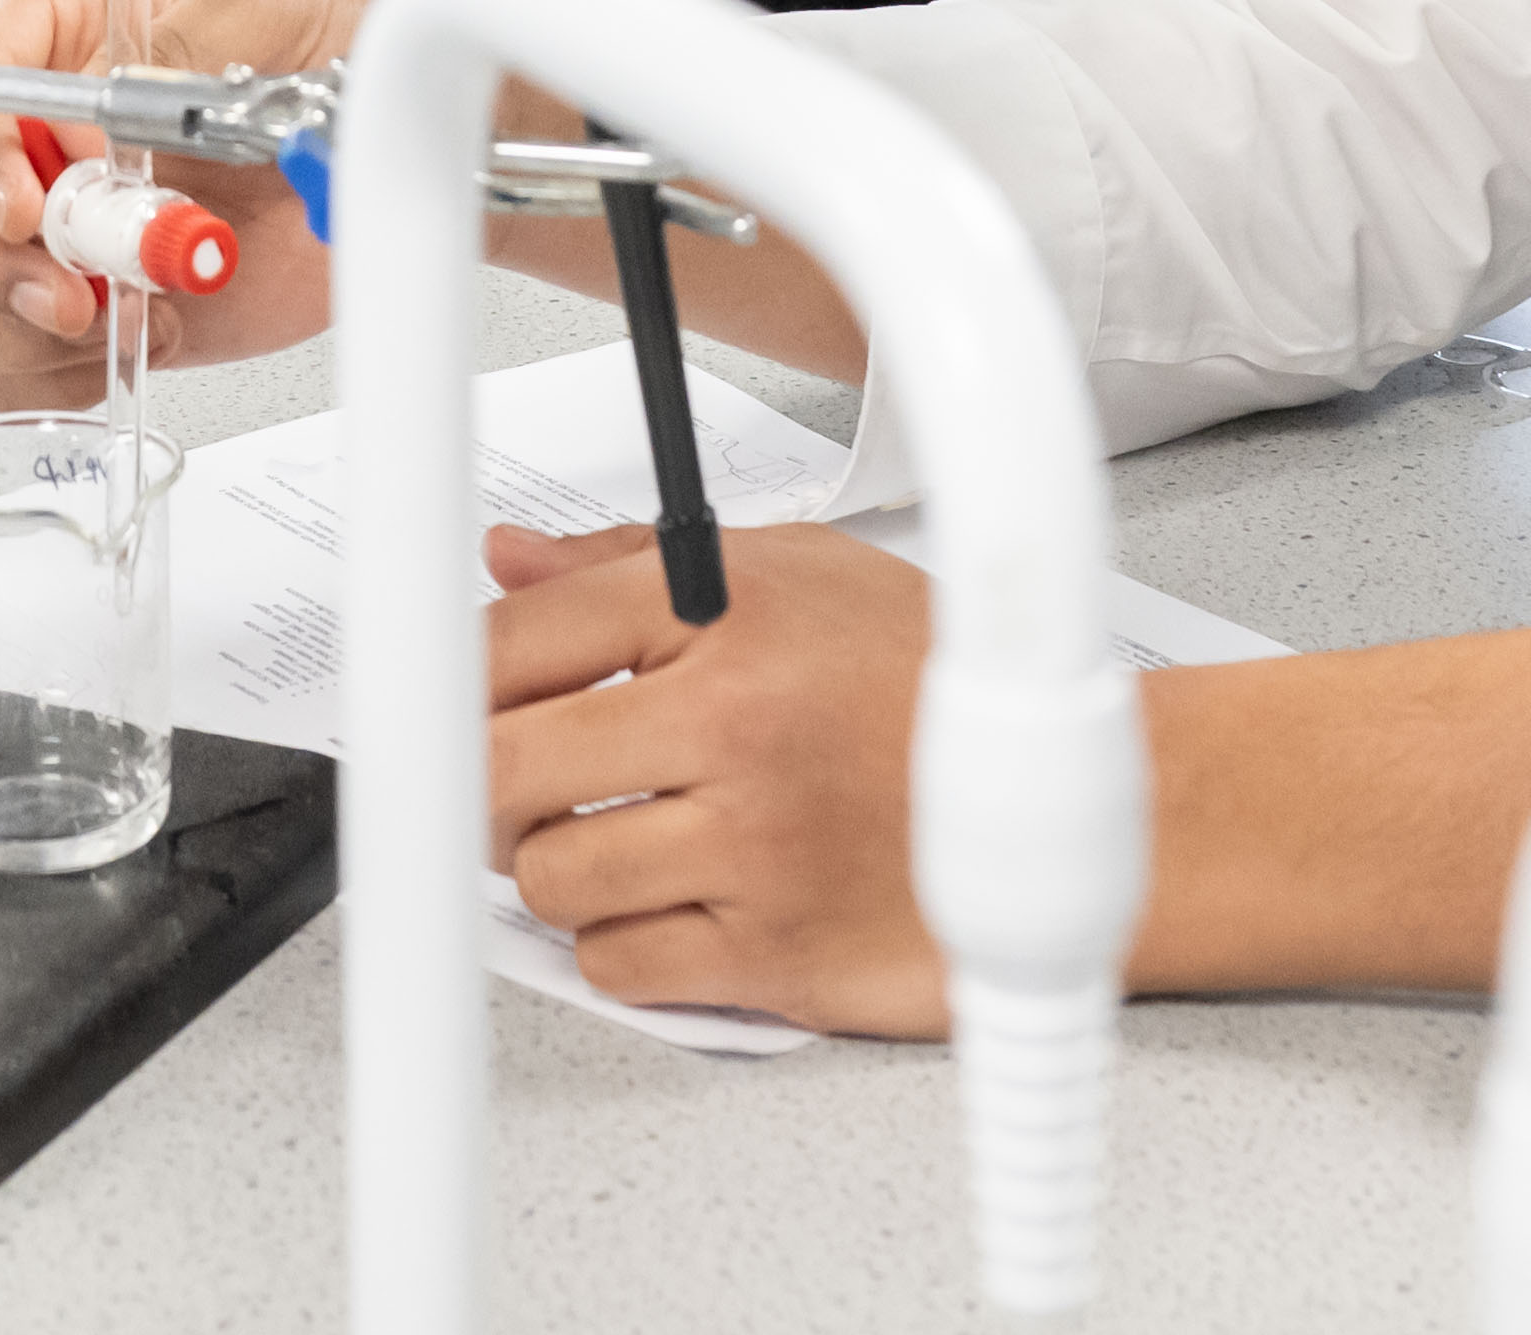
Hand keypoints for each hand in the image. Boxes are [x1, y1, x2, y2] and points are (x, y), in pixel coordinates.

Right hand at [0, 0, 381, 395]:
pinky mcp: (92, 309)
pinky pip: (18, 366)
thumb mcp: (272, 6)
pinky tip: (148, 337)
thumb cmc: (325, 37)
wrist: (385, 132)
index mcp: (61, 28)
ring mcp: (57, 230)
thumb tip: (111, 111)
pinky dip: (66, 374)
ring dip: (21, 325)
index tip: (24, 195)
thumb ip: (190, 42)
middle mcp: (36, 132)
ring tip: (125, 314)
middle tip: (69, 290)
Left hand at [483, 520, 957, 1032]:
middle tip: (507, 786)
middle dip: (481, 787)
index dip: (452, 680)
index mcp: (725, 615)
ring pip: (549, 879)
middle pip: (500, 770)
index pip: (513, 641)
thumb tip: (511, 565)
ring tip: (607, 840)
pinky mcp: (774, 956)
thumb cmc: (931, 686)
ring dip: (556, 870)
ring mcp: (752, 849)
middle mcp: (733, 727)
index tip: (445, 704)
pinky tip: (667, 903)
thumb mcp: (796, 575)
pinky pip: (619, 966)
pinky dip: (619, 946)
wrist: (1085, 801)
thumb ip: (632, 570)